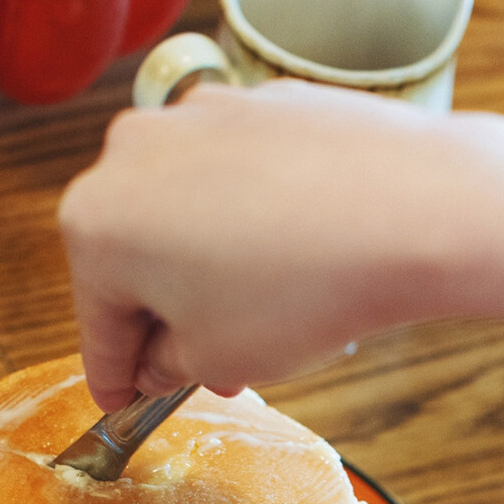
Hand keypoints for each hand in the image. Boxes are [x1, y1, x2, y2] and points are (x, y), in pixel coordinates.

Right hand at [58, 79, 488, 407]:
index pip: (96, 322)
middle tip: (207, 373)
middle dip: (171, 321)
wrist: (408, 208)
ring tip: (266, 325)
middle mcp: (129, 153)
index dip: (114, 375)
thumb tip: (162, 356)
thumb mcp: (217, 358)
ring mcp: (195, 117)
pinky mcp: (256, 103)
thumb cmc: (303, 289)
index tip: (120, 400)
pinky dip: (254, 224)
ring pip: (188, 216)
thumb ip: (169, 364)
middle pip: (137, 258)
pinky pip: (239, 180)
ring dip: (213, 273)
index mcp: (95, 223)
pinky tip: (297, 264)